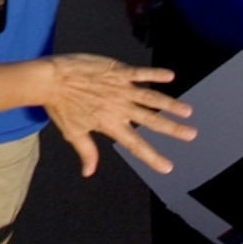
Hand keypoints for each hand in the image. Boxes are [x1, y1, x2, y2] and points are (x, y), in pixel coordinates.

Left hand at [40, 54, 195, 175]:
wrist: (50, 79)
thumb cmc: (59, 106)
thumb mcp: (73, 132)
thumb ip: (87, 152)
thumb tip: (89, 173)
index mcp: (110, 125)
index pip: (136, 144)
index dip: (152, 157)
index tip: (168, 167)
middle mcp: (119, 108)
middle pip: (151, 121)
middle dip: (173, 129)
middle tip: (191, 134)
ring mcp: (120, 88)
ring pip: (151, 98)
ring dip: (170, 104)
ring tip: (187, 111)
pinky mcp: (117, 71)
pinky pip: (140, 73)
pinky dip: (155, 74)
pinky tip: (170, 75)